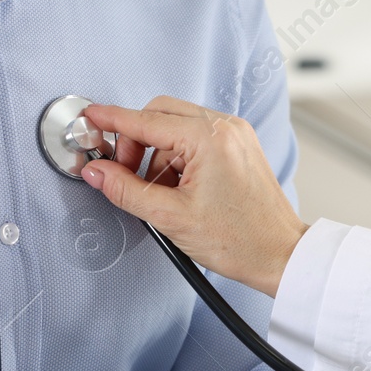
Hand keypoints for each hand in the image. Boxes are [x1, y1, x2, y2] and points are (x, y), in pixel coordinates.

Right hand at [77, 97, 307, 296]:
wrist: (281, 256)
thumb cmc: (241, 241)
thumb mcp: (171, 218)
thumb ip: (126, 190)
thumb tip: (97, 172)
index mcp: (209, 138)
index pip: (146, 119)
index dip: (111, 120)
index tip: (89, 119)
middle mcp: (225, 127)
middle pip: (160, 114)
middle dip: (136, 142)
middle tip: (125, 174)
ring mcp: (235, 135)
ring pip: (176, 128)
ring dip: (158, 156)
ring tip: (163, 194)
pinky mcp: (239, 147)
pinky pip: (196, 139)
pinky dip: (178, 159)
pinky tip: (180, 190)